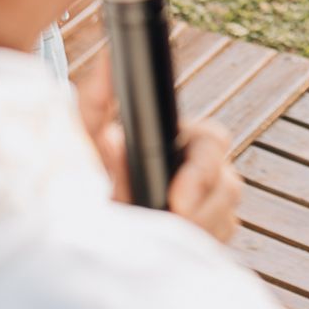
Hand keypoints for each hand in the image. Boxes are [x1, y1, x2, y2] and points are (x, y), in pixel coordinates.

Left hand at [89, 115, 243, 243]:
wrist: (79, 225)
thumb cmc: (85, 174)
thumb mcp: (84, 139)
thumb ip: (96, 101)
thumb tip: (107, 59)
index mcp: (180, 139)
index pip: (214, 142)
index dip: (202, 170)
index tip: (177, 198)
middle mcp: (201, 169)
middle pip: (229, 184)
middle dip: (204, 209)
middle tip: (173, 226)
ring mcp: (209, 204)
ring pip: (227, 216)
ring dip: (197, 230)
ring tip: (162, 240)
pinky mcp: (210, 233)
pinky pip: (220, 240)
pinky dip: (198, 245)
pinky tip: (170, 249)